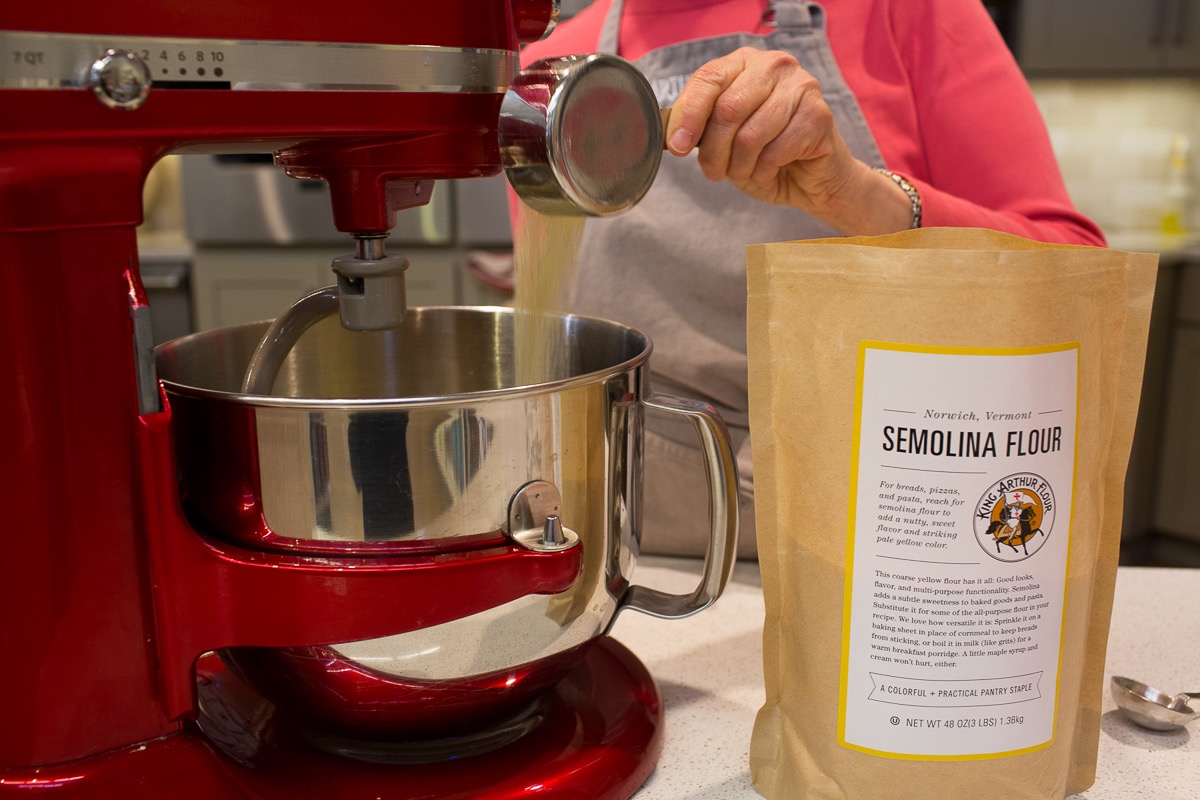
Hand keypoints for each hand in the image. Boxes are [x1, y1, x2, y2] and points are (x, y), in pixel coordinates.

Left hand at [665, 47, 912, 234]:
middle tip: (713, 172)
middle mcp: (774, 65)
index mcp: (744, 62)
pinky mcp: (819, 115)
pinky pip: (775, 152)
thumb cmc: (763, 154)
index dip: (689, 116)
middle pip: (727, 110)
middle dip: (714, 151)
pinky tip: (768, 172)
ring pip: (750, 136)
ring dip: (739, 167)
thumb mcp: (723, 139)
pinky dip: (763, 172)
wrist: (810, 178)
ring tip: (743, 174)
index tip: (677, 147)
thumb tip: (671, 136)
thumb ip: (700, 128)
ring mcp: (801, 87)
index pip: (708, 78)